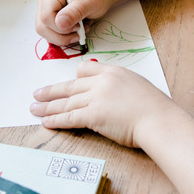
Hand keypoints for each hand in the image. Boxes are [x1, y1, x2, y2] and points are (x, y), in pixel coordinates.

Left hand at [30, 60, 181, 147]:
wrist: (159, 120)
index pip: (85, 71)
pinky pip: (69, 117)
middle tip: (37, 94)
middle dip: (51, 92)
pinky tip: (46, 121)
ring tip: (34, 109)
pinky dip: (56, 120)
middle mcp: (102, 82)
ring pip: (66, 102)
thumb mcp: (137, 86)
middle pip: (70, 86)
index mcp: (113, 72)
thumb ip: (121, 85)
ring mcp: (96, 98)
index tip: (65, 85)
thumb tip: (111, 94)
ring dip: (47, 107)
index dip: (73, 80)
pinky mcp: (93, 115)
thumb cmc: (154, 109)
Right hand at [34, 0, 113, 45]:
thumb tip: (60, 23)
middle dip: (62, 35)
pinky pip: (52, 34)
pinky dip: (65, 36)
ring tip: (80, 28)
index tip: (78, 25)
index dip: (61, 26)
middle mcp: (45, 0)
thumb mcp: (90, 1)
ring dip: (65, 37)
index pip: (46, 16)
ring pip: (46, 33)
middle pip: (42, 27)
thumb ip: (75, 12)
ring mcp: (46, 9)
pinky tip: (77, 29)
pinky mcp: (51, 19)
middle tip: (79, 30)